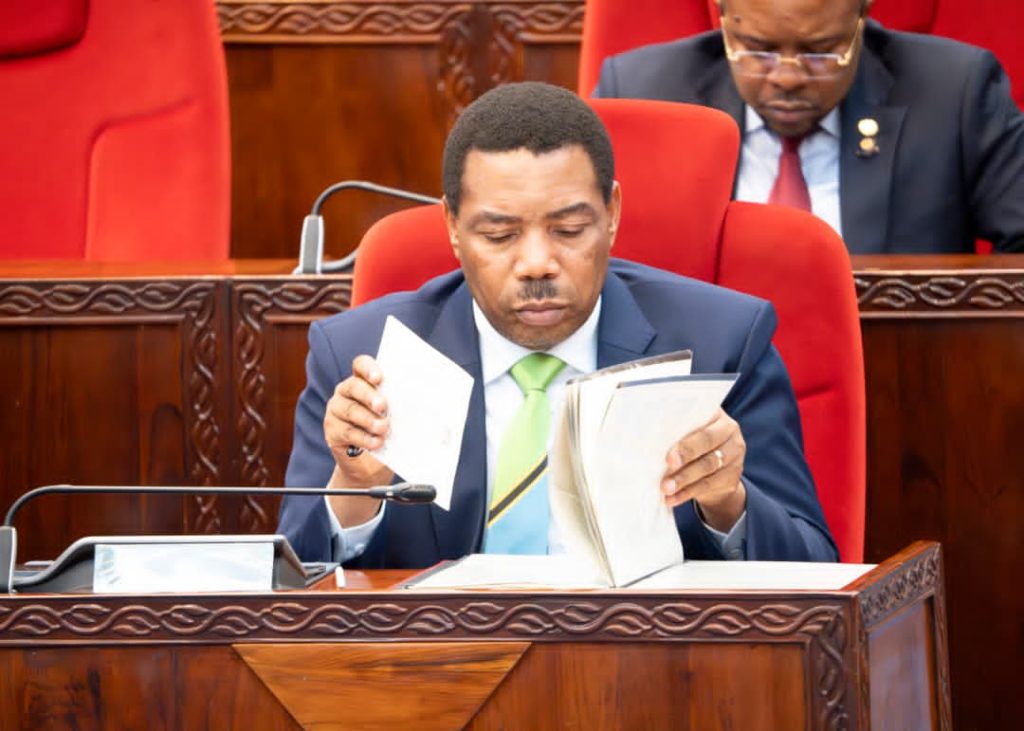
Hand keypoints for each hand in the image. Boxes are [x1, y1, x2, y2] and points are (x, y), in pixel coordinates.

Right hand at [324, 355, 393, 487]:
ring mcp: (336, 411)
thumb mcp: (398, 417)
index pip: (361, 365)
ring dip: (368, 419)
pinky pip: (346, 431)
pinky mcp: (332, 432)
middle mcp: (346, 393)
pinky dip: (363, 438)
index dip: (368, 368)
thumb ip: (404, 406)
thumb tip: (427, 402)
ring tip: (383, 428)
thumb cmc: (388, 433)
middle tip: (382, 406)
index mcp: (363, 382)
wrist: (370, 466)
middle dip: (369, 396)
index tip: (379, 378)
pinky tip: (376, 442)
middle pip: (354, 387)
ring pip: (349, 409)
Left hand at [661, 408, 745, 531]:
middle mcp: (730, 431)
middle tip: (667, 465)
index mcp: (716, 415)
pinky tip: (672, 499)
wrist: (716, 473)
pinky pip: (708, 485)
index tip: (668, 454)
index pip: (702, 421)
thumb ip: (676, 433)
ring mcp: (734, 454)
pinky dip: (687, 493)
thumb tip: (647, 443)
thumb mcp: (687, 433)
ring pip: (708, 466)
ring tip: (666, 487)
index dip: (685, 438)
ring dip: (684, 478)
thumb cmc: (692, 445)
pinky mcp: (732, 476)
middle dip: (686, 455)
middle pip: (707, 442)